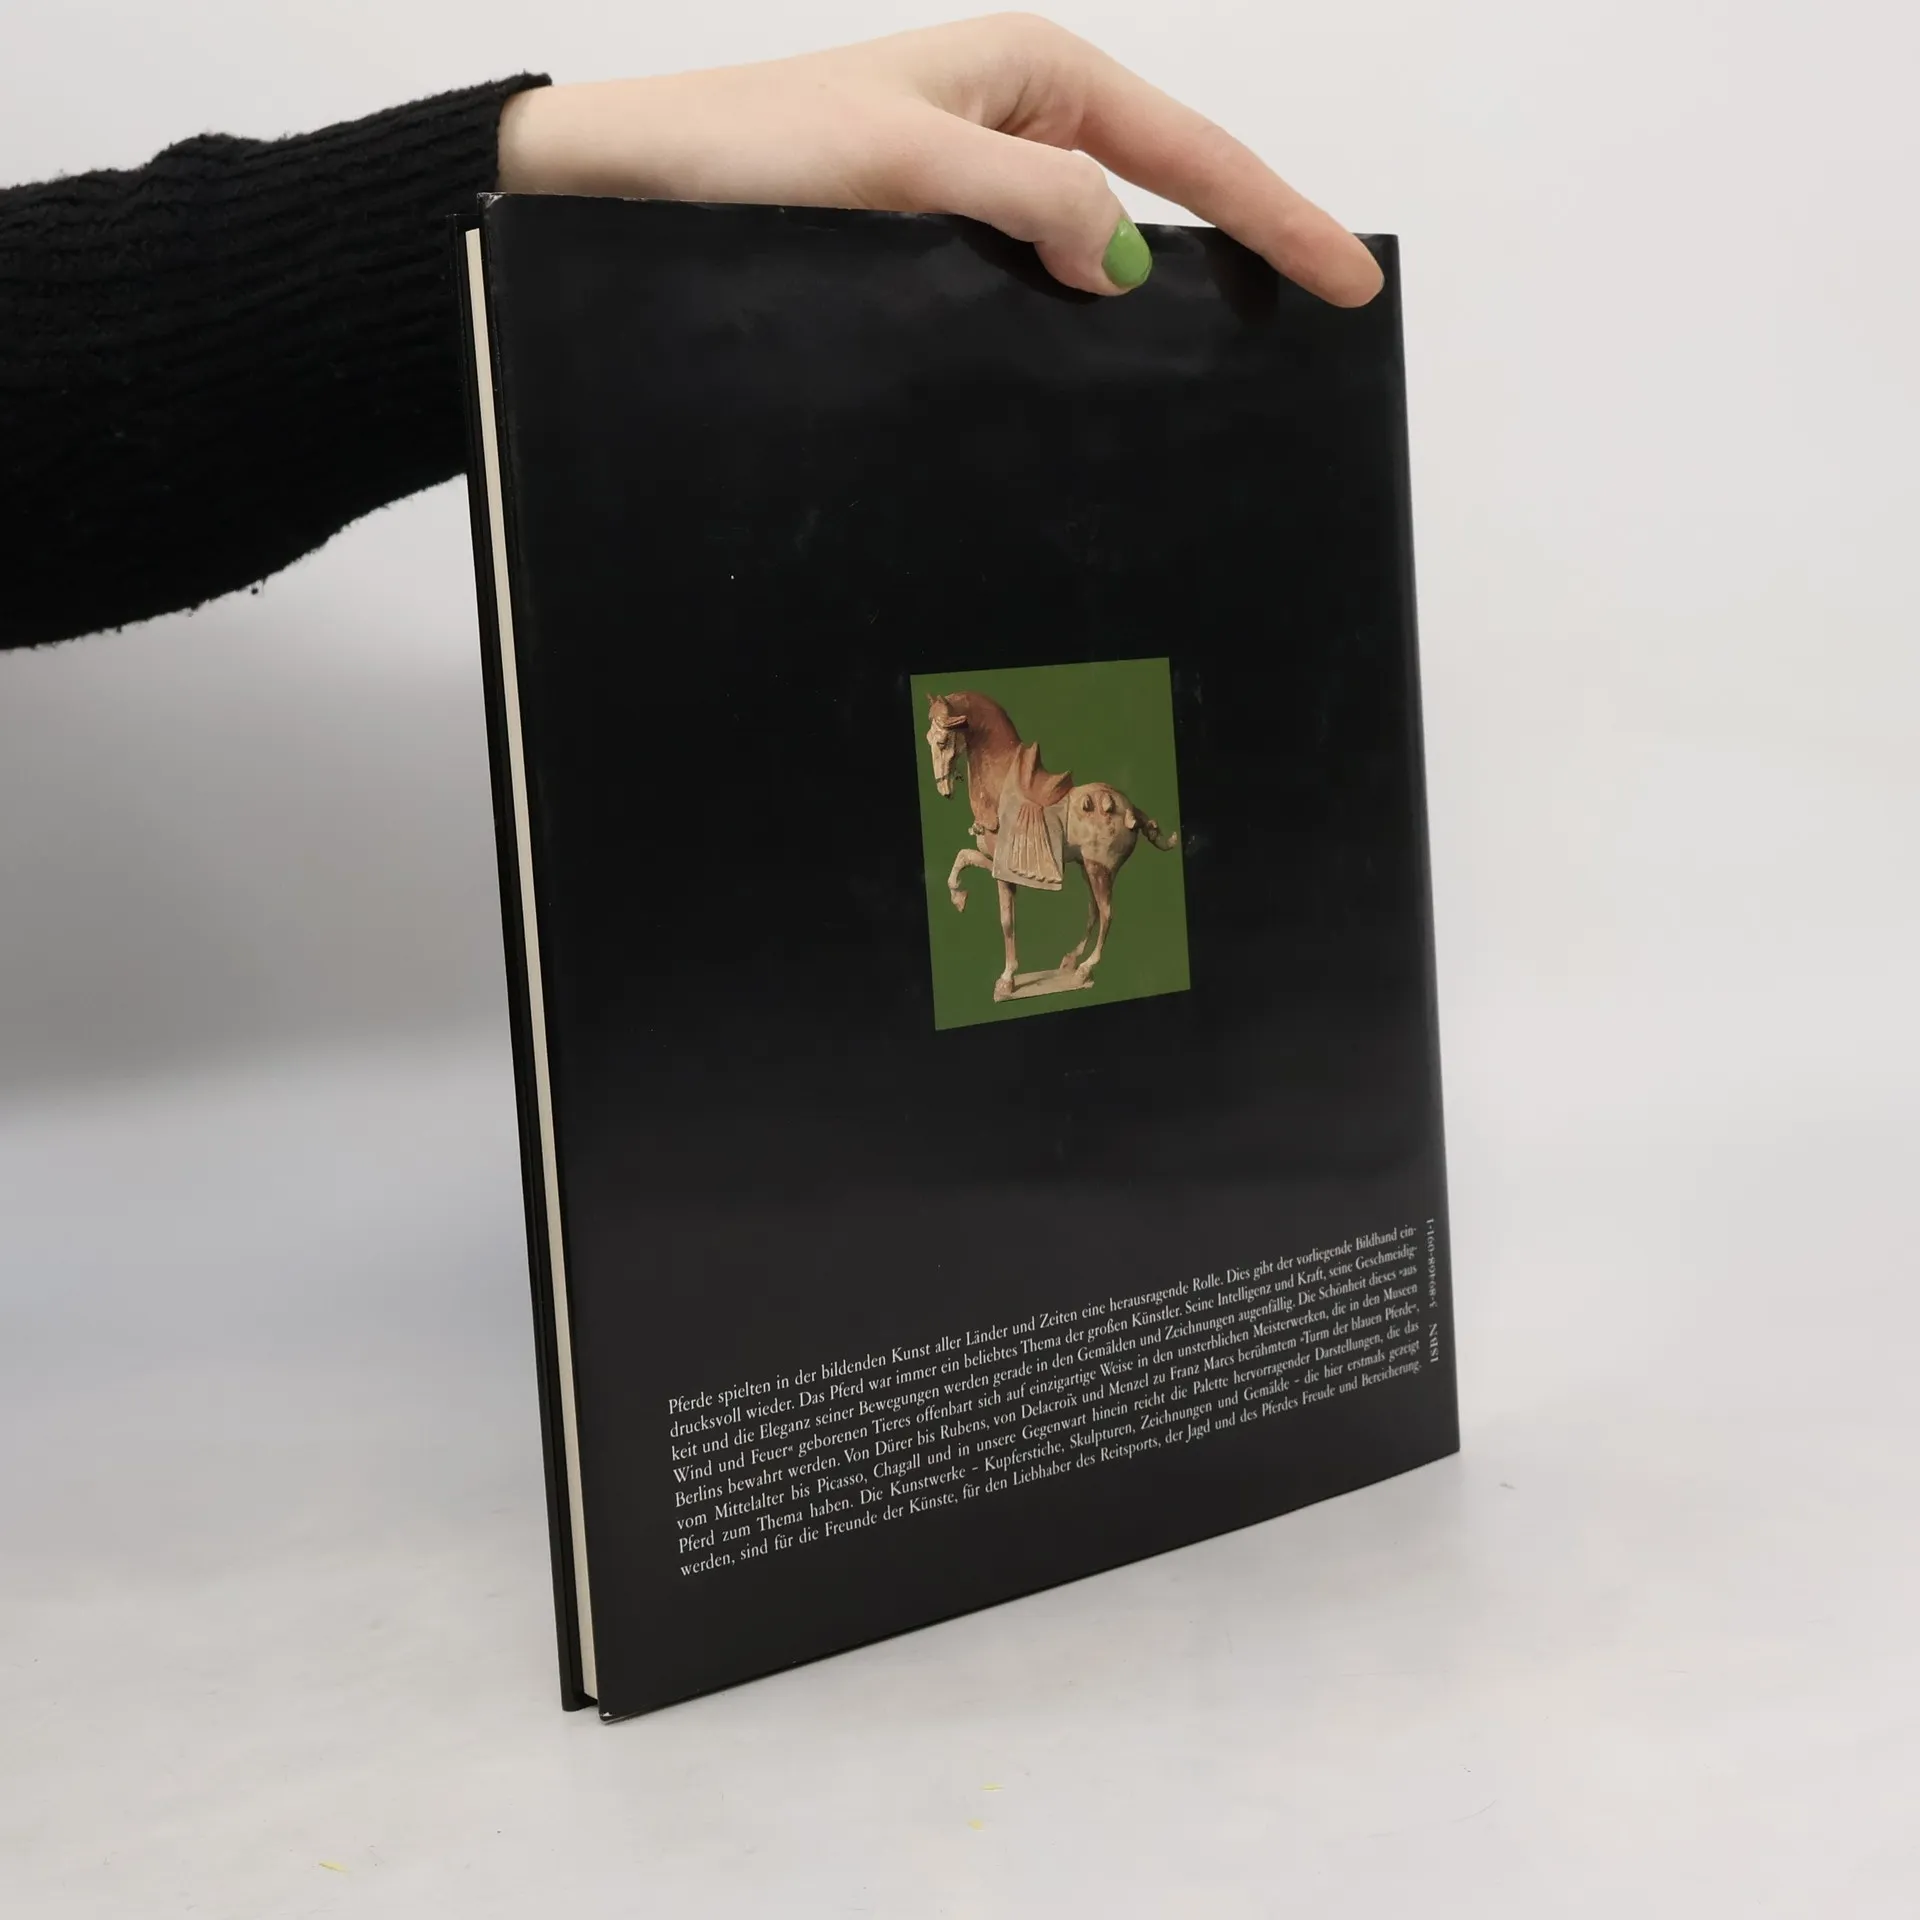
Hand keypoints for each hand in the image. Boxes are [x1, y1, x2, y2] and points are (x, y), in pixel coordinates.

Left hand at [496, 14, 1381, 305]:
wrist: (628, 182)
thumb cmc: (749, 156)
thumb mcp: (901, 165)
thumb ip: (1028, 198)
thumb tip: (1128, 256)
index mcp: (1031, 71)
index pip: (1191, 150)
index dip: (1277, 215)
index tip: (1347, 280)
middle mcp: (1017, 115)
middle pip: (1170, 182)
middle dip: (1247, 242)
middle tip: (1320, 314)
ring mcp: (981, 176)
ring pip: (1109, 233)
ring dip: (1168, 287)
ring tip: (1238, 349)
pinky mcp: (940, 232)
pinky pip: (1044, 269)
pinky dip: (1086, 309)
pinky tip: (1110, 357)